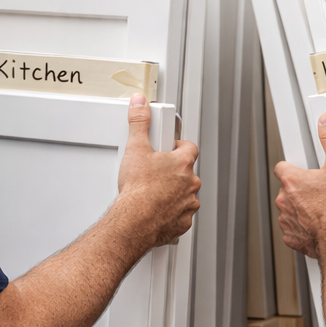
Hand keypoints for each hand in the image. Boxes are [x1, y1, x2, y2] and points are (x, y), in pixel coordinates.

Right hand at [112, 95, 200, 248]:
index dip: (179, 147)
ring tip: (154, 193)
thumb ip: (139, 122)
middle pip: (187, 172)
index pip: (190, 148)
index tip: (169, 149)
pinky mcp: (183, 222)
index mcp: (183, 164)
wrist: (135, 221)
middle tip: (155, 173)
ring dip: (174, 193)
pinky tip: (156, 210)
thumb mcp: (135, 149)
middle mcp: (191, 184)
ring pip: (185, 194)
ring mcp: (188, 204)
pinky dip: (171, 212)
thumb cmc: (138, 190)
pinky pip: (181, 214)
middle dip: (174, 172)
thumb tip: (140, 104)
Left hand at [276, 113, 325, 258]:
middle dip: (301, 190)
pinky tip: (319, 224)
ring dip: (302, 209)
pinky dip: (304, 227)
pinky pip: (294, 229)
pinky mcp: (292, 237)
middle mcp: (284, 200)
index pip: (282, 167)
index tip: (302, 170)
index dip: (292, 168)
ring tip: (321, 208)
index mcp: (292, 180)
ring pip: (290, 210)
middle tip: (319, 191)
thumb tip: (325, 123)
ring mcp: (287, 220)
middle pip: (287, 189)